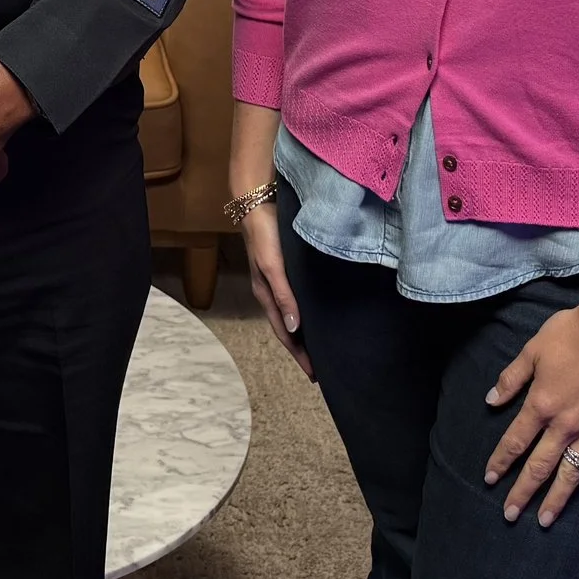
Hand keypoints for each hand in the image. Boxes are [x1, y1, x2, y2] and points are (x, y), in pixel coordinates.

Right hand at [240, 202, 311, 376]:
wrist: (256, 202)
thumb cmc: (264, 235)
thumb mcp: (273, 266)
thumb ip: (284, 296)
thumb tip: (295, 329)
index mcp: (266, 295)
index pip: (285, 334)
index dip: (299, 355)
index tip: (315, 376)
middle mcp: (271, 292)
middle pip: (288, 329)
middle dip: (302, 349)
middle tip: (321, 368)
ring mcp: (277, 281)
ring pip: (292, 315)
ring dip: (303, 332)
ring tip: (320, 346)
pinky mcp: (285, 269)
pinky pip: (295, 299)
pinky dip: (304, 313)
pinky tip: (315, 312)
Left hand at [483, 270, 578, 525]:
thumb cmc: (571, 334)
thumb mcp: (532, 350)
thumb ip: (511, 379)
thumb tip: (490, 400)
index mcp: (541, 404)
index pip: (515, 441)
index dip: (500, 462)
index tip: (489, 479)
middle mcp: (565, 424)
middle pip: (540, 465)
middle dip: (523, 491)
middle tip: (511, 515)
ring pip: (573, 472)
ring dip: (558, 499)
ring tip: (546, 520)